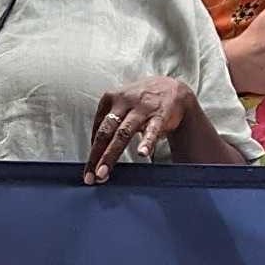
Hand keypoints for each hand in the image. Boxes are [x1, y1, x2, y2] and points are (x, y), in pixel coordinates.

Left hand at [85, 77, 200, 182]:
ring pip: (123, 133)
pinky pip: (152, 130)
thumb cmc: (142, 100)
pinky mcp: (160, 114)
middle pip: (106, 131)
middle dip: (97, 155)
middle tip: (92, 176)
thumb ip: (109, 124)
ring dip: (112, 153)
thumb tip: (95, 152)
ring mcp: (142, 108)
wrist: (175, 89)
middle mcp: (123, 102)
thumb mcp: (121, 105)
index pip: (97, 128)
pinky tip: (142, 153)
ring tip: (105, 170)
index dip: (92, 151)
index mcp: (110, 99)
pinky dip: (147, 142)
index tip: (89, 171)